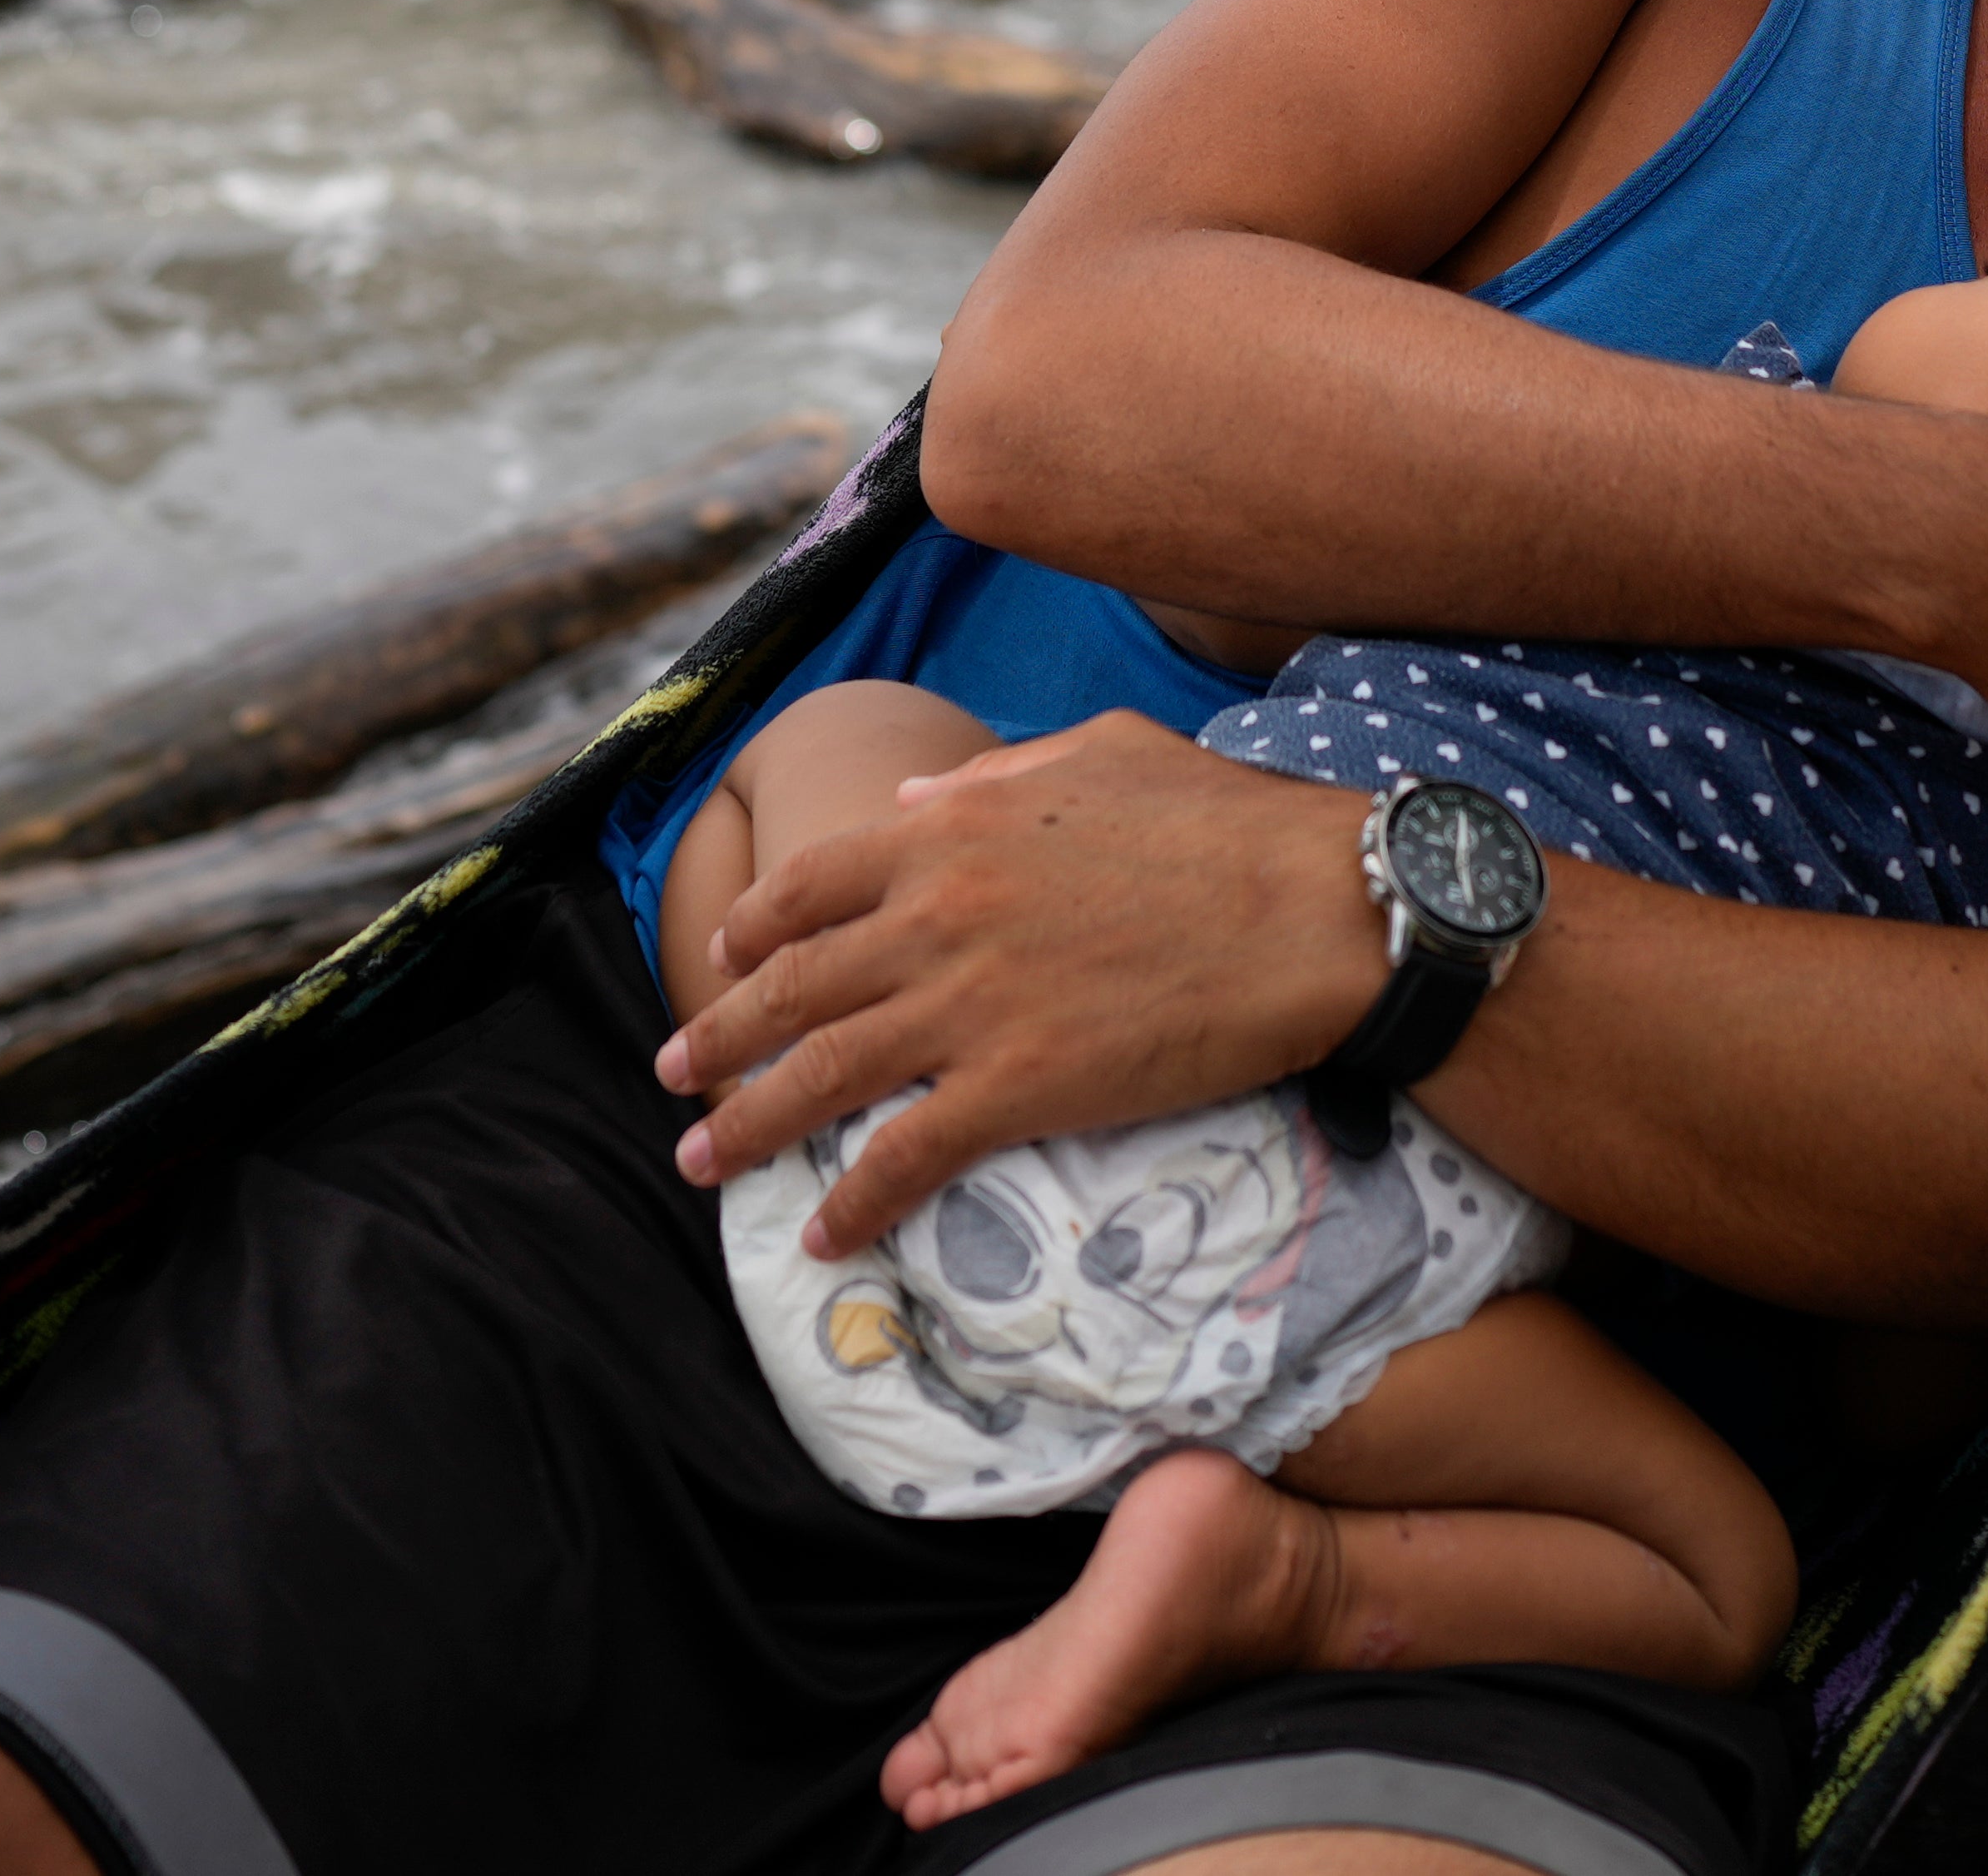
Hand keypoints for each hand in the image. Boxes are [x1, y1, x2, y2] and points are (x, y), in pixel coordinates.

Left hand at [657, 718, 1377, 1258]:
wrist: (1315, 909)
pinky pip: (903, 1157)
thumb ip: (988, 778)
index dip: (751, 928)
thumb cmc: (1227, 822)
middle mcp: (933, 915)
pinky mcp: (1017, 1088)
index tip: (719, 960)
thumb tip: (912, 796)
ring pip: (820, 1074)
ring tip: (701, 1162)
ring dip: (747, 1125)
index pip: (809, 884)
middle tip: (671, 1076)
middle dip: (715, 1038)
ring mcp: (968, 1005)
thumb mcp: (1099, 754)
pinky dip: (852, 1200)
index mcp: (948, 828)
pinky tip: (821, 1234)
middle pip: (788, 986)